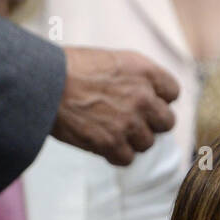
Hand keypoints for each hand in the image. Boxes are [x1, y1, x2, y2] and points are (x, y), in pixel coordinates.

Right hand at [51, 47, 179, 165]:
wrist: (46, 84)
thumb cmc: (70, 69)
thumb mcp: (112, 60)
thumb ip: (134, 77)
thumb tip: (144, 94)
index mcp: (144, 71)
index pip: (172, 93)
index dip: (159, 100)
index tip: (146, 104)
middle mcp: (142, 97)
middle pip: (167, 122)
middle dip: (151, 124)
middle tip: (132, 122)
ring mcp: (128, 122)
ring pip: (147, 143)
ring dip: (132, 141)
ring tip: (112, 133)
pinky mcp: (111, 143)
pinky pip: (127, 159)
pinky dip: (115, 155)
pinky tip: (103, 144)